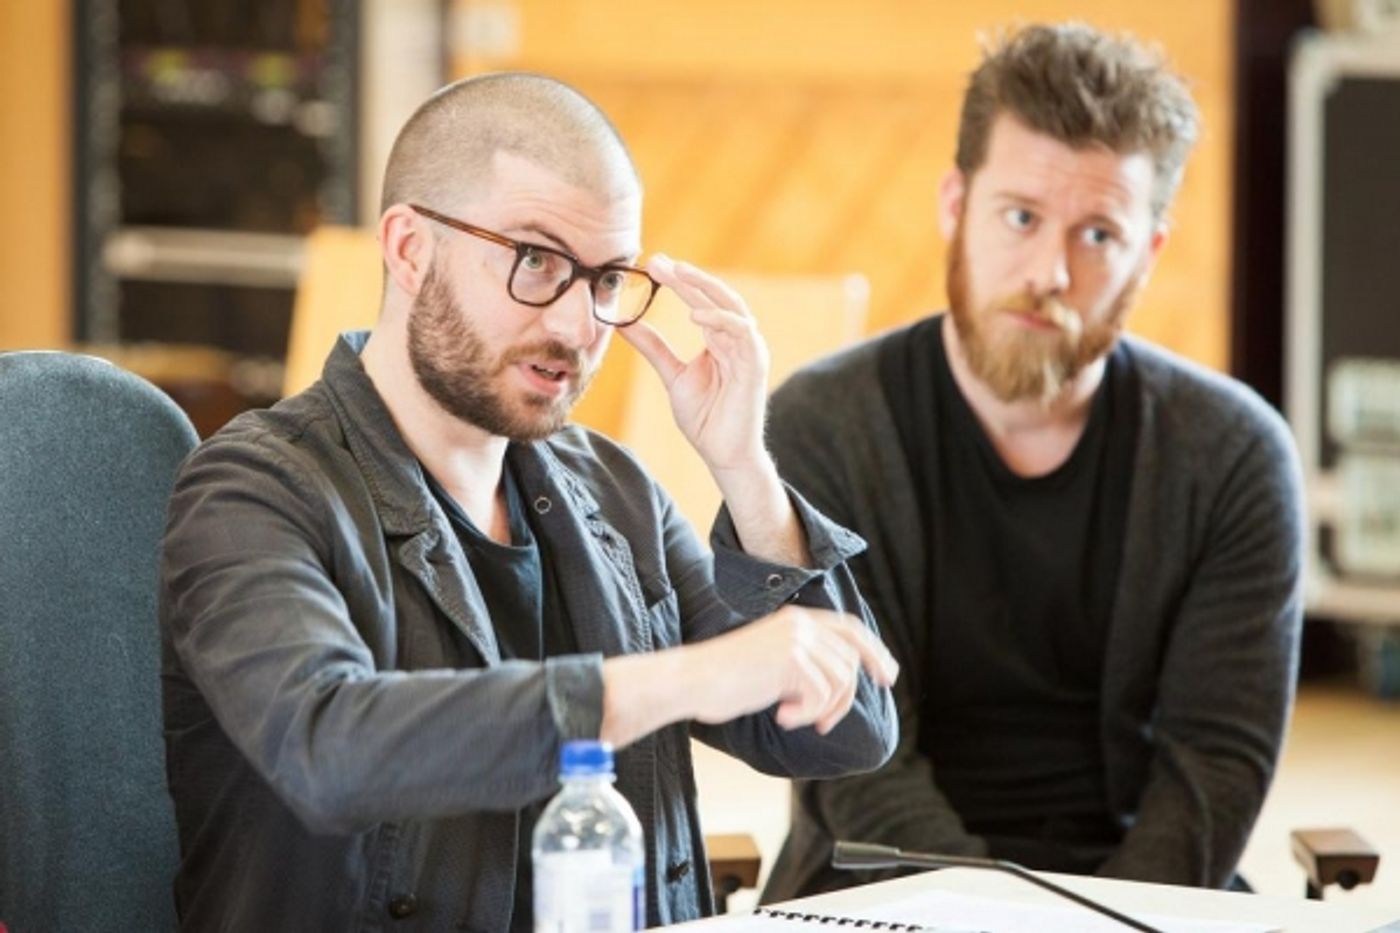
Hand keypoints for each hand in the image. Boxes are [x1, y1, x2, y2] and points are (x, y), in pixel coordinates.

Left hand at [618, 255, 770, 473]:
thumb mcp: (672, 375)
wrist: (723, 452)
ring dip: (703, 288)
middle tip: (659, 261)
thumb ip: (654, 348)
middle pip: (714, 296)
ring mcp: (748, 349)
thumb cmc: (705, 418)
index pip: (700, 300)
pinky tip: (695, 313)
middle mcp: (737, 339)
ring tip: (677, 274)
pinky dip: (720, 320)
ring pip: (730, 306)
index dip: (679, 281)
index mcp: (719, 339)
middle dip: (687, 277)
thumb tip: (626, 323)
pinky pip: (742, 332)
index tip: (653, 264)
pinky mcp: (755, 364)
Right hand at [685, 606, 898, 734]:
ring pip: (840, 680)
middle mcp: (800, 623)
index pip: (850, 629)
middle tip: (828, 722)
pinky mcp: (791, 658)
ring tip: (792, 717)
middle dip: (847, 696)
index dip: (874, 651)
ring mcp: (797, 638)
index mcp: (796, 619)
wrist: (693, 680)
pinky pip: (820, 696)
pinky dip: (804, 714)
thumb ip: (804, 663)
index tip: (887, 676)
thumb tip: (841, 685)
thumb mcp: (772, 663)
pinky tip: (780, 716)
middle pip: (851, 659)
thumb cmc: (726, 679)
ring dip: (821, 709)